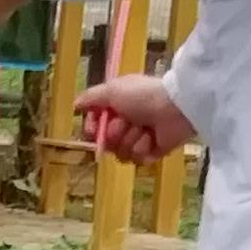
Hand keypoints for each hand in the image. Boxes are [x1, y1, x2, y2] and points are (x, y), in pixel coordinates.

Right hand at [78, 73, 196, 166]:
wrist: (175, 108)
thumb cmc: (142, 95)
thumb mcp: (112, 90)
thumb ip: (92, 98)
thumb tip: (76, 104)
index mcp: (116, 106)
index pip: (95, 126)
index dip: (92, 130)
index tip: (95, 130)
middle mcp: (126, 122)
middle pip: (107, 142)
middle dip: (116, 134)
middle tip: (127, 123)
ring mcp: (139, 138)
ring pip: (121, 152)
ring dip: (131, 140)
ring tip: (144, 130)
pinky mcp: (153, 152)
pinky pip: (138, 159)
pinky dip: (144, 148)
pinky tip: (153, 139)